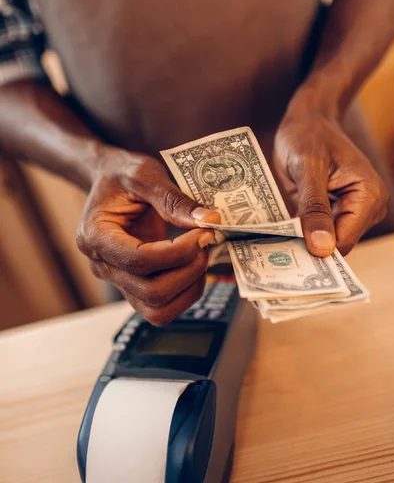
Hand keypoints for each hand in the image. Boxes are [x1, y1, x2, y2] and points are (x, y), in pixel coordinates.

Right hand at [76, 147, 219, 324]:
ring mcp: (117, 280)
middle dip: (188, 270)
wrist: (109, 180)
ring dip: (189, 288)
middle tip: (206, 240)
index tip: (203, 233)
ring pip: (157, 309)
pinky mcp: (133, 286)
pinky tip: (194, 266)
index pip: (138, 260)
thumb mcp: (145, 174)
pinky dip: (185, 294)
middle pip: (150, 291)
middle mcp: (101, 265)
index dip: (177, 253)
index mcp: (95, 236)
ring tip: (201, 256)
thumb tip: (209, 221)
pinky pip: (161, 308)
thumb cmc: (122, 174)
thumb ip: (174, 199)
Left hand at [274, 107, 387, 256]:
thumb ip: (314, 207)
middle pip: (336, 245)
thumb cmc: (308, 134)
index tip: (285, 256)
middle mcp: (367, 207)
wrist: (308, 120)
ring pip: (326, 242)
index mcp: (368, 195)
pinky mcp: (336, 212)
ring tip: (276, 237)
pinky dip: (301, 232)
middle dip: (307, 246)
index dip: (316, 250)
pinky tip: (282, 230)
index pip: (344, 241)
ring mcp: (352, 211)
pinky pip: (319, 232)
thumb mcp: (307, 167)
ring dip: (301, 240)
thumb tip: (321, 248)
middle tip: (274, 249)